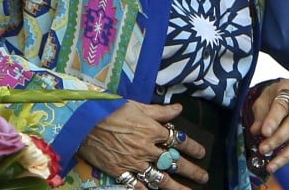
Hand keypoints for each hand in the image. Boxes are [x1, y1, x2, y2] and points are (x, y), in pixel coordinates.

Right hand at [77, 100, 207, 188]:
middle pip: (174, 162)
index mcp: (153, 130)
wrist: (84, 123)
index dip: (193, 147)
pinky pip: (137, 186)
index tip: (202, 153)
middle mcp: (147, 148)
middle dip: (191, 170)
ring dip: (176, 187)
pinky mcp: (120, 172)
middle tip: (203, 176)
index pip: (179, 140)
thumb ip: (160, 111)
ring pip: (159, 178)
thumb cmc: (111, 110)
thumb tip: (179, 109)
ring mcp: (134, 162)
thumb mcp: (138, 106)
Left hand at [245, 79, 288, 176]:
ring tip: (272, 166)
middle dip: (278, 138)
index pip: (283, 104)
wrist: (286, 94)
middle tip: (263, 149)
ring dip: (287, 154)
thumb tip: (256, 130)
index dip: (273, 119)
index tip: (264, 132)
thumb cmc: (273, 97)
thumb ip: (260, 114)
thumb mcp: (262, 100)